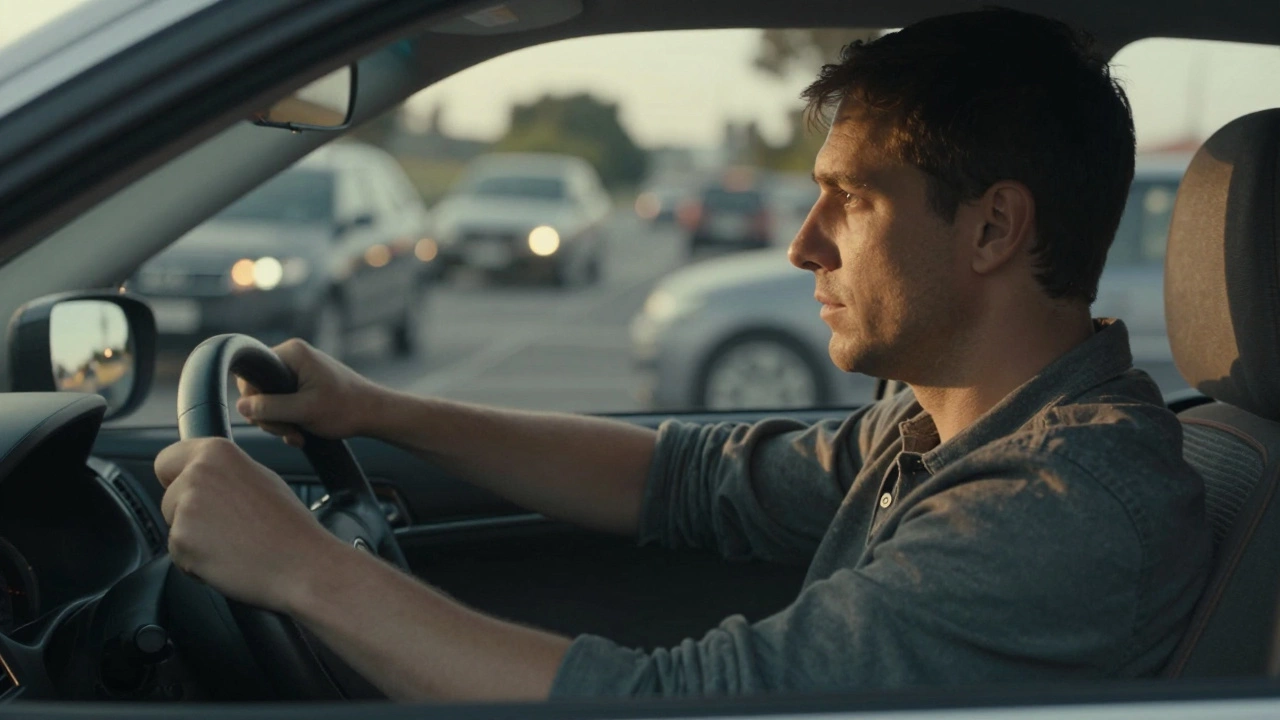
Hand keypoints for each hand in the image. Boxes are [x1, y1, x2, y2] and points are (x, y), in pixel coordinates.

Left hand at [155, 437, 342, 611]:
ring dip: (194, 540)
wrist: (301, 562)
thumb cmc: (288, 526)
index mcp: (217, 452)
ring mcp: (187, 507)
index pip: (167, 460)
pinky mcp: (182, 540)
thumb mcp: (260, 479)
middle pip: (168, 498)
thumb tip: (203, 473)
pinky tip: (228, 559)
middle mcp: (197, 474)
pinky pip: (178, 553)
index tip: (190, 492)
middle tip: (227, 526)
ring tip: (233, 543)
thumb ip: (225, 472)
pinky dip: (196, 562)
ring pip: (174, 526)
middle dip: (188, 514)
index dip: (176, 479)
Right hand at [236, 338, 385, 446]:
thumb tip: (241, 407)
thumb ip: (270, 408)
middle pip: (259, 389)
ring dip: (281, 422)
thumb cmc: (345, 408)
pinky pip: (284, 402)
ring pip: (270, 400)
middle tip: (288, 431)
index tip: (269, 419)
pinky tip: (302, 433)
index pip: (251, 374)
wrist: (375, 414)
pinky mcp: (304, 384)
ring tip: (298, 434)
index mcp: (292, 353)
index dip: (254, 401)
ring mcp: (299, 370)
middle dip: (270, 416)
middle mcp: (293, 356)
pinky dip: (289, 420)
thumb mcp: (303, 411)